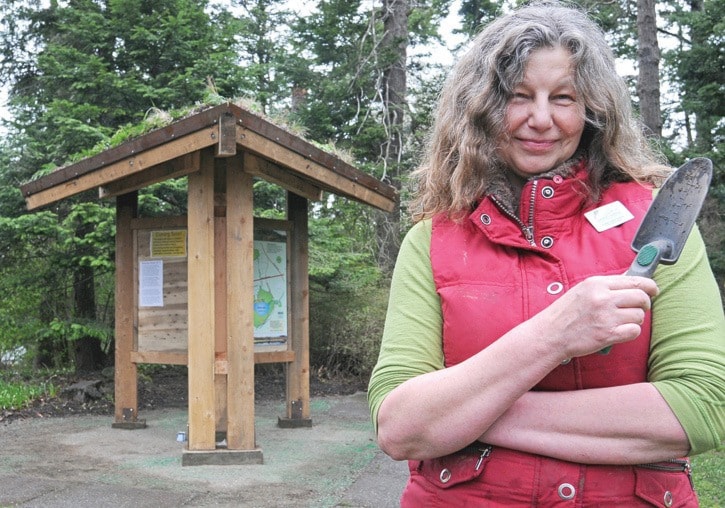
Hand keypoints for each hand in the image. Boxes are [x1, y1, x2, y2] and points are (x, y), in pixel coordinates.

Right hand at [536, 275, 658, 359]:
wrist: (550, 334)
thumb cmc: (565, 313)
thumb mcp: (582, 291)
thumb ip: (606, 286)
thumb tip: (631, 281)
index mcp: (596, 283)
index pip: (634, 281)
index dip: (649, 286)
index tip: (653, 290)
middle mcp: (603, 298)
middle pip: (641, 297)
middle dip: (644, 304)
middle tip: (638, 309)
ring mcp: (606, 316)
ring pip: (639, 316)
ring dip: (634, 320)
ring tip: (620, 323)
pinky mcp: (608, 334)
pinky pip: (634, 331)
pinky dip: (630, 332)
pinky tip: (619, 332)